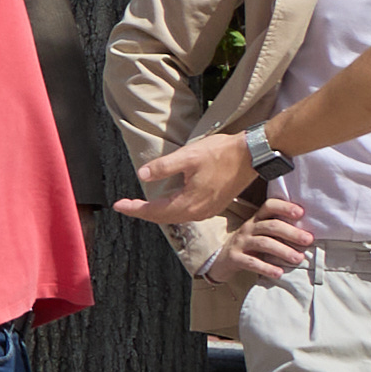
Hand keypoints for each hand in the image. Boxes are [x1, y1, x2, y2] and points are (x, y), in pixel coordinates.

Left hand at [120, 126, 257, 226]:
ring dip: (158, 212)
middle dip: (143, 212)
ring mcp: (207, 210)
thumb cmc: (222, 153)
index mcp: (189, 203)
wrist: (252, 155)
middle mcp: (198, 212)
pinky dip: (173, 210)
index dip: (134, 209)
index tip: (118, 205)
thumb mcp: (188, 156)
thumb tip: (143, 175)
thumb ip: (164, 167)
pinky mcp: (214, 205)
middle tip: (125, 205)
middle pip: (163, 217)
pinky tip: (168, 202)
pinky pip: (187, 213)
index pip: (154, 211)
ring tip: (141, 206)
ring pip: (176, 216)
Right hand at [201, 193, 319, 293]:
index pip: (269, 206)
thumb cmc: (249, 246)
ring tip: (298, 259)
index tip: (301, 213)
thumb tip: (307, 236)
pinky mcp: (234, 258)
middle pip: (271, 226)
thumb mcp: (260, 234)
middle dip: (291, 232)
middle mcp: (248, 228)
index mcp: (256, 219)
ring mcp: (240, 242)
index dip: (284, 207)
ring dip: (283, 251)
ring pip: (263, 243)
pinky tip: (279, 273)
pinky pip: (251, 262)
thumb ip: (278, 231)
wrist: (221, 260)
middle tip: (308, 240)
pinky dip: (266, 268)